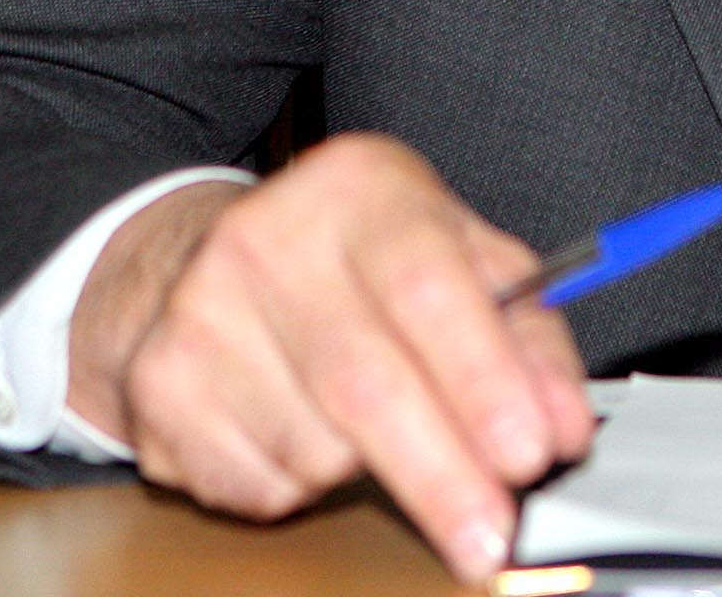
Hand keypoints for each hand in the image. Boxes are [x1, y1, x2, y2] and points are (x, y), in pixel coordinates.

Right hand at [67, 133, 594, 578]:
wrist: (191, 263)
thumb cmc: (354, 267)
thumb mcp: (456, 259)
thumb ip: (526, 336)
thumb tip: (564, 425)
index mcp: (359, 188)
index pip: (428, 287)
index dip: (484, 379)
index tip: (530, 454)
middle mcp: (266, 238)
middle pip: (366, 382)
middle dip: (442, 475)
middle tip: (492, 533)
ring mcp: (199, 313)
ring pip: (314, 447)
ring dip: (367, 474)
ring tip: (373, 432)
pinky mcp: (158, 387)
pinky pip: (258, 483)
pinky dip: (302, 487)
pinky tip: (301, 434)